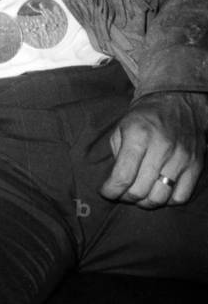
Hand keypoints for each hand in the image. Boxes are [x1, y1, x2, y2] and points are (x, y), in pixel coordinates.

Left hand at [100, 92, 207, 207]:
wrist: (177, 101)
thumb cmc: (144, 117)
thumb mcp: (122, 127)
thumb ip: (117, 155)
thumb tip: (116, 183)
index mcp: (138, 136)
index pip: (123, 176)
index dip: (111, 191)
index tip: (106, 192)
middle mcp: (161, 148)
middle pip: (140, 191)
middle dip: (125, 197)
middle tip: (120, 193)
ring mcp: (181, 158)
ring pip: (160, 198)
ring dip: (145, 202)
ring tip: (138, 195)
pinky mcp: (196, 165)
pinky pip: (180, 197)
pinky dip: (166, 200)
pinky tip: (158, 192)